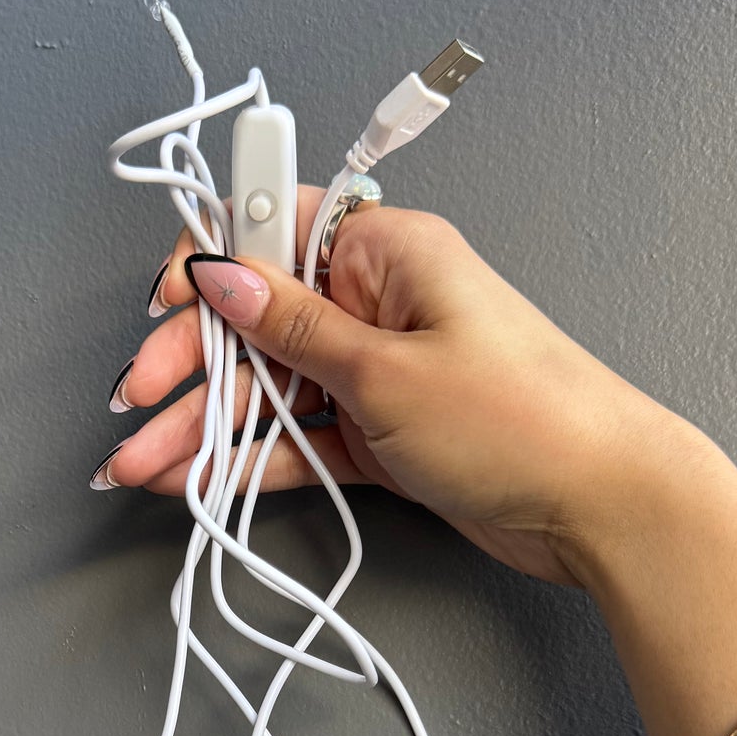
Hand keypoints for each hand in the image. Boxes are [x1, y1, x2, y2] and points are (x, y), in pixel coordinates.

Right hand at [97, 187, 736, 735]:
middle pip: (255, 322)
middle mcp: (377, 304)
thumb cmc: (525, 419)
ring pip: (268, 389)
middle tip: (134, 410)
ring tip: (142, 467)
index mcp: (386, 253)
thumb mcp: (389, 369)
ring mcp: (378, 372)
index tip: (159, 307)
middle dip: (187, 367)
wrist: (602, 504)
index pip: (273, 231)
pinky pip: (298, 439)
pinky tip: (198, 483)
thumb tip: (222, 272)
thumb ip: (293, 327)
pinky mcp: (382, 433)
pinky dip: (250, 461)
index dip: (208, 265)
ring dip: (203, 427)